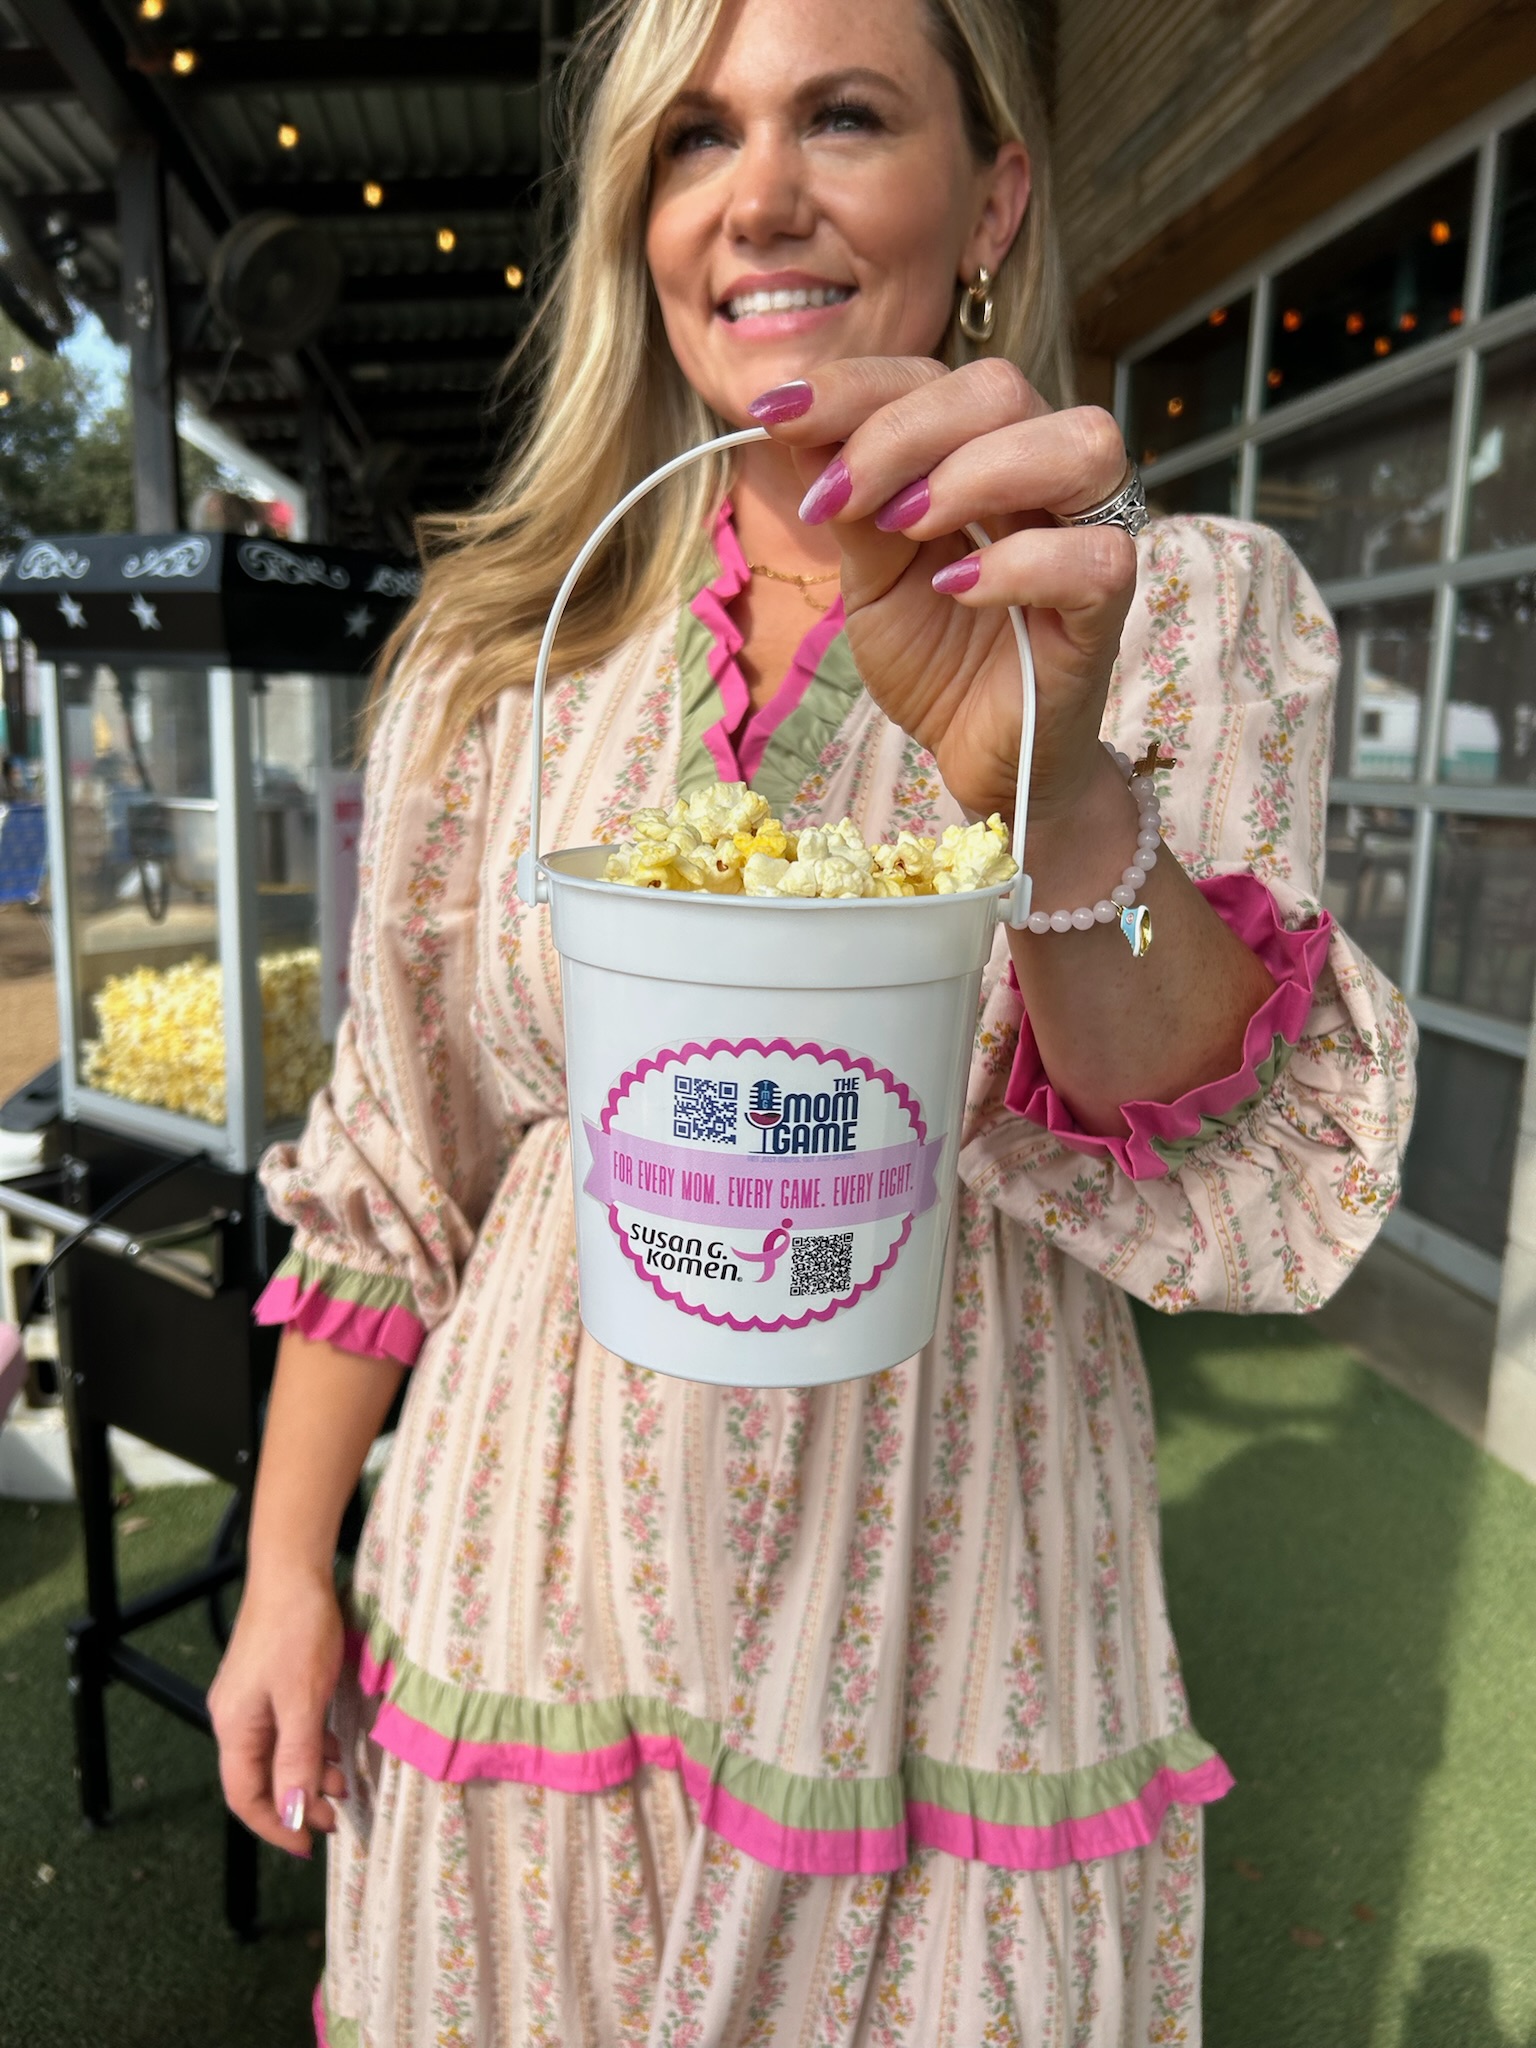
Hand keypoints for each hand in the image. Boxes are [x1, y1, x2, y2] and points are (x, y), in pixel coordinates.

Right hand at [208, 1564, 347, 1856]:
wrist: (294, 1569)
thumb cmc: (297, 1631)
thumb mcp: (302, 1700)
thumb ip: (297, 1759)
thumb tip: (293, 1813)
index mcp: (235, 1728)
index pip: (246, 1797)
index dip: (276, 1825)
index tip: (308, 1846)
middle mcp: (236, 1717)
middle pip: (260, 1779)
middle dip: (296, 1803)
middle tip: (336, 1817)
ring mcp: (251, 1698)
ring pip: (276, 1755)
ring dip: (308, 1774)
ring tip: (343, 1782)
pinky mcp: (269, 1680)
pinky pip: (285, 1730)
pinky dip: (310, 1746)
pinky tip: (334, 1745)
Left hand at [749, 357, 1137, 823]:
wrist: (974, 751)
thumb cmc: (934, 654)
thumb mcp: (868, 575)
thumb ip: (848, 498)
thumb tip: (789, 418)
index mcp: (985, 450)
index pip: (932, 377)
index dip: (852, 384)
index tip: (768, 416)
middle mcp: (1045, 475)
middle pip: (1001, 389)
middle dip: (901, 431)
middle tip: (839, 499)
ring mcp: (1087, 534)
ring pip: (1080, 444)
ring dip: (974, 473)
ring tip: (903, 528)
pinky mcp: (1107, 608)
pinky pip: (1095, 557)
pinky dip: (1020, 564)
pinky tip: (956, 588)